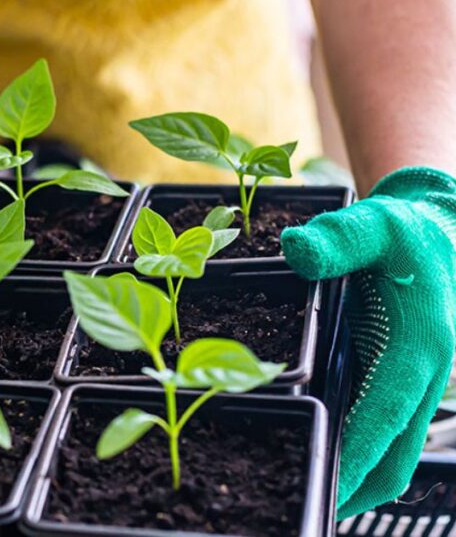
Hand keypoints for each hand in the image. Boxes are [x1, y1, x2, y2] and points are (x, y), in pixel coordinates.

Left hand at [281, 166, 455, 517]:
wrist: (438, 227)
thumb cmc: (404, 230)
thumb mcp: (372, 225)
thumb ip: (337, 240)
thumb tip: (295, 249)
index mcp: (423, 342)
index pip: (389, 411)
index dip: (360, 450)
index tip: (332, 484)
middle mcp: (428, 371)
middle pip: (399, 449)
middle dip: (360, 485)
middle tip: (316, 509)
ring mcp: (420, 380)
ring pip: (399, 448)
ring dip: (364, 478)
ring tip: (320, 500)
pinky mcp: (407, 379)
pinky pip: (391, 429)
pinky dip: (367, 454)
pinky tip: (334, 464)